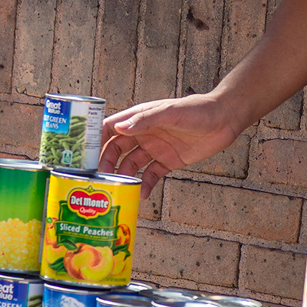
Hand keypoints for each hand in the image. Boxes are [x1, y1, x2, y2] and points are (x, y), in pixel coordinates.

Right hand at [98, 93, 239, 197]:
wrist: (225, 119)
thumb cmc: (197, 110)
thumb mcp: (170, 112)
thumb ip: (145, 120)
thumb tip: (120, 128)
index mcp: (140, 118)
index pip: (110, 128)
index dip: (95, 140)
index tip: (82, 155)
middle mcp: (144, 133)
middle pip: (116, 150)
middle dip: (106, 164)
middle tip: (98, 179)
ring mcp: (155, 147)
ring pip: (131, 164)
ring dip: (123, 177)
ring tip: (117, 191)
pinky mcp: (169, 161)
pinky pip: (151, 175)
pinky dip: (144, 185)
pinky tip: (141, 196)